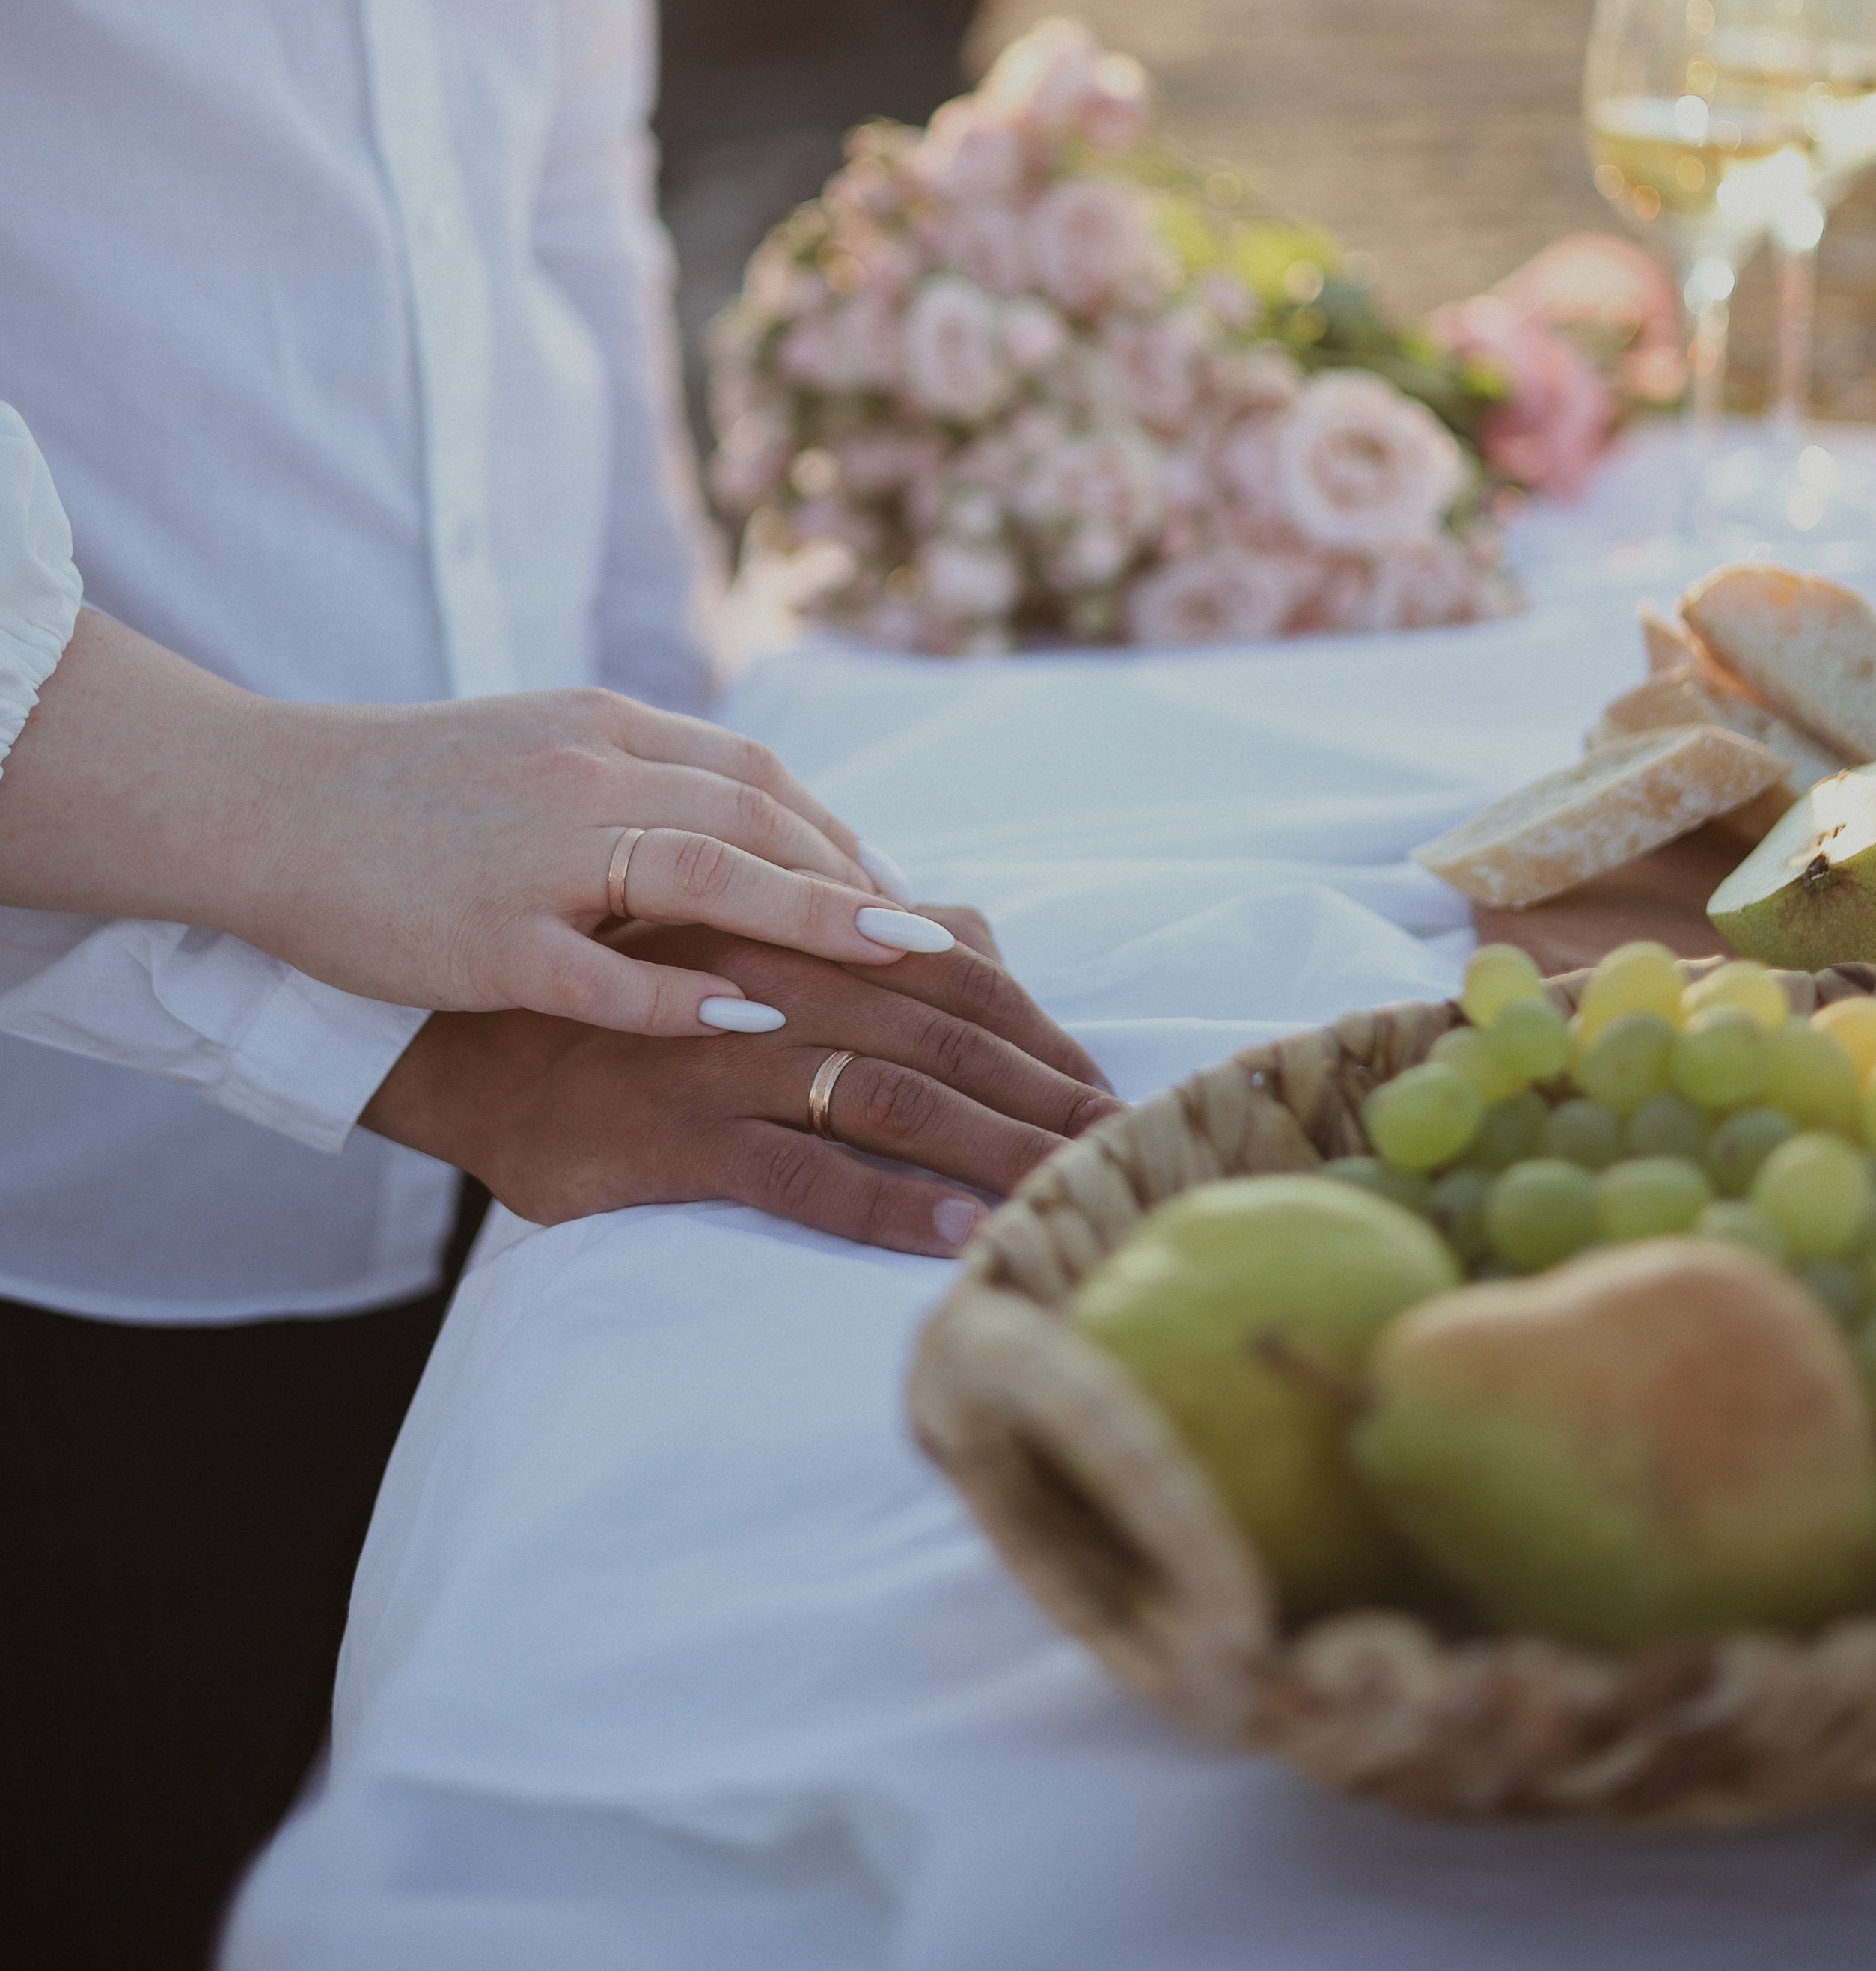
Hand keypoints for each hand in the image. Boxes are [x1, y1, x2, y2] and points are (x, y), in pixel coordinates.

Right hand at [0, 613, 951, 1038]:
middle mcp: (586, 775)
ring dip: (814, 914)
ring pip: (705, 872)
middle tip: (937, 942)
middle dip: (858, 876)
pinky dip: (682, 991)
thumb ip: (632, 779)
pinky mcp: (486, 933)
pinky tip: (751, 1019)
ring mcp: (536, 854)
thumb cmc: (401, 791)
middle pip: (758, 814)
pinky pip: (602, 968)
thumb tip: (736, 821)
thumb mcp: (536, 755)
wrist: (264, 801)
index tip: (897, 894)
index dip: (838, 835)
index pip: (756, 775)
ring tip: (899, 961)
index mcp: (600, 729)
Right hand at [363, 931, 1119, 1256]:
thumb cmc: (620, 988)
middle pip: (945, 1039)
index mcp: (795, 926)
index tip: (1112, 1091)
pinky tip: (962, 1238)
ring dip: (996, 1155)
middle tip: (1127, 1156)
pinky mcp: (671, 1139)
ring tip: (1072, 1201)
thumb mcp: (731, 929)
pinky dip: (893, 1209)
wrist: (459, 1033)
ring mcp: (719, 1058)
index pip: (954, 972)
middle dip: (1046, 1100)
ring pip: (891, 1102)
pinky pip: (803, 1177)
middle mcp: (770, 980)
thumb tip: (973, 938)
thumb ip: (850, 932)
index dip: (1042, 1033)